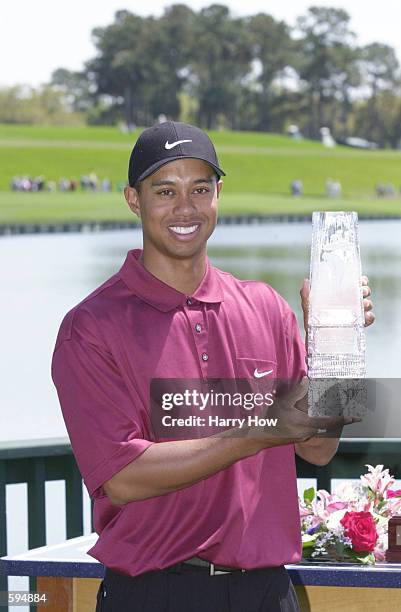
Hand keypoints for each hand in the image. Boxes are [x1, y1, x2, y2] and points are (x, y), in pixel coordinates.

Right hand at [245, 378, 359, 444]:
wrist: (260, 435)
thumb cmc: (271, 419)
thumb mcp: (284, 403)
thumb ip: (297, 392)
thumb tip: (307, 379)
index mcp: (306, 424)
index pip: (329, 422)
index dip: (343, 419)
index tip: (356, 418)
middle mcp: (308, 433)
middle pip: (327, 426)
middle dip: (337, 420)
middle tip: (346, 413)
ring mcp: (303, 437)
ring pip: (319, 428)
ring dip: (326, 421)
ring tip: (330, 412)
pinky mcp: (298, 438)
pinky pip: (312, 430)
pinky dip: (316, 423)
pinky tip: (311, 417)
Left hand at [300, 275, 374, 336]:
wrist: (316, 342)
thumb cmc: (313, 322)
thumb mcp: (309, 308)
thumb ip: (307, 295)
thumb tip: (306, 281)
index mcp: (340, 295)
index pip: (354, 284)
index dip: (360, 280)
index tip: (361, 280)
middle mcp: (350, 303)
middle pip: (364, 292)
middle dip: (365, 290)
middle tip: (361, 292)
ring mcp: (355, 315)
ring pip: (367, 304)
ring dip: (367, 303)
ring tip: (363, 305)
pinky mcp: (358, 326)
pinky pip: (369, 319)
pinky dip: (370, 317)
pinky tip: (366, 316)